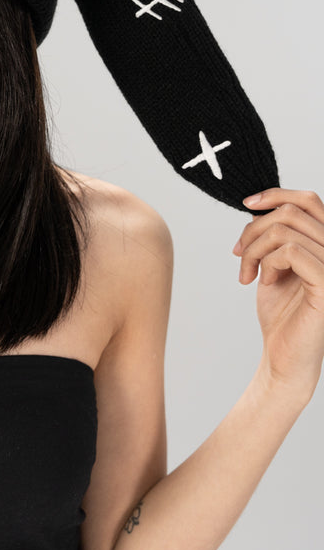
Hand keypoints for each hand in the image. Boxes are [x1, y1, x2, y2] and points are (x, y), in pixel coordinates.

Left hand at [233, 188, 323, 400]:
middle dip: (253, 229)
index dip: (276, 194)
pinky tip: (263, 282)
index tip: (247, 204)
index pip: (309, 200)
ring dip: (254, 249)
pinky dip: (268, 263)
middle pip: (290, 212)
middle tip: (238, 255)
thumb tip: (257, 206)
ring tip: (249, 272)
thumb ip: (274, 236)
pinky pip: (291, 251)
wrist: (284, 356)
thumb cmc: (281, 314)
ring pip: (285, 230)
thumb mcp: (273, 264)